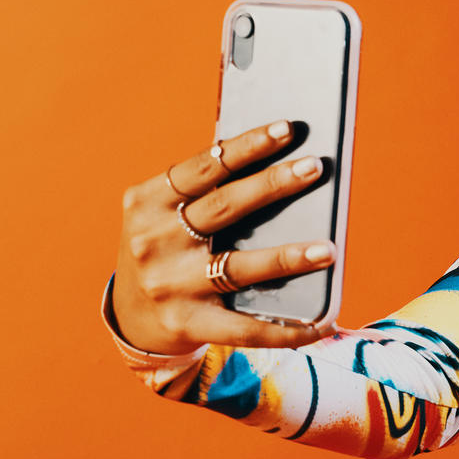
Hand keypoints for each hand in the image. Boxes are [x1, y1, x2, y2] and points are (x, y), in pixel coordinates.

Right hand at [112, 120, 337, 355]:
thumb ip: (205, 192)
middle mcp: (154, 241)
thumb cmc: (166, 250)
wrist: (130, 319)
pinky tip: (321, 322)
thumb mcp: (165, 215)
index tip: (286, 129)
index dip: (246, 147)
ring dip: (287, 258)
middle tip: (315, 167)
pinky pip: (245, 328)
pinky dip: (286, 330)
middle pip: (224, 207)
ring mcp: (169, 285)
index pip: (204, 166)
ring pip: (239, 266)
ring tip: (328, 249)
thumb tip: (278, 164)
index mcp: (147, 203)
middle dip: (273, 184)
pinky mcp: (187, 324)